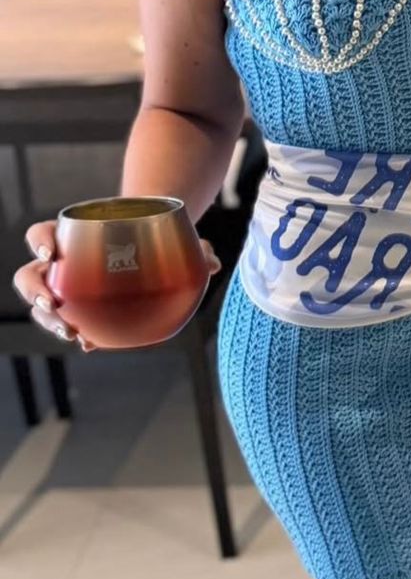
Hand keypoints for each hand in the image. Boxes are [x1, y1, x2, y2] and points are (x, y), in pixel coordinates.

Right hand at [12, 222, 222, 352]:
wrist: (148, 242)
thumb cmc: (151, 233)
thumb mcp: (170, 233)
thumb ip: (191, 246)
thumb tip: (211, 263)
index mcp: (71, 235)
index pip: (42, 235)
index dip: (40, 242)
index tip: (50, 252)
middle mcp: (61, 263)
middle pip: (31, 277)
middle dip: (36, 292)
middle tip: (55, 303)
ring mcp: (66, 288)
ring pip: (42, 306)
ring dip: (49, 322)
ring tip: (72, 334)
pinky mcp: (79, 310)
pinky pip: (71, 323)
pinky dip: (79, 335)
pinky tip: (92, 345)